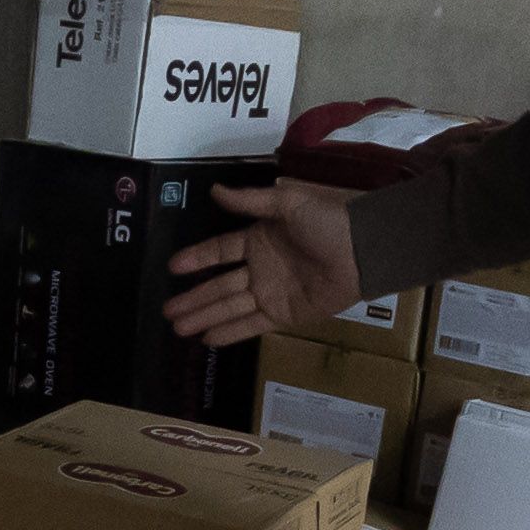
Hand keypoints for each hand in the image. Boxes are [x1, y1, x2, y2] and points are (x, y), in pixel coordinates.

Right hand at [162, 182, 362, 346]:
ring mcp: (271, 293)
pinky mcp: (284, 315)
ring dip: (203, 317)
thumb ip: (250, 201)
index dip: (196, 259)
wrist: (364, 250)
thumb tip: (214, 190)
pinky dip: (229, 333)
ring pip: (230, 308)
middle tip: (166, 312)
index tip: (172, 268)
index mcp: (259, 238)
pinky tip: (206, 339)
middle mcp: (260, 268)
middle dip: (193, 299)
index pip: (219, 251)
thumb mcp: (287, 202)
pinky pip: (251, 325)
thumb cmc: (329, 221)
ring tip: (177, 329)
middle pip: (219, 286)